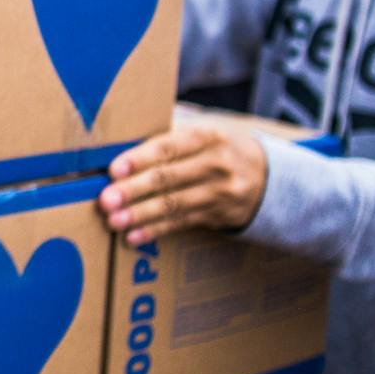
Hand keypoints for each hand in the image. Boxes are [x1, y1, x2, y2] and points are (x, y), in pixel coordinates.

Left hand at [97, 124, 267, 244]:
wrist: (268, 176)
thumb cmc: (216, 150)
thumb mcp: (203, 136)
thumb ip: (168, 142)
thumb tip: (116, 152)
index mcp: (207, 136)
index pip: (169, 147)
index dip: (140, 159)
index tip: (114, 170)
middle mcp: (217, 164)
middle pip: (169, 178)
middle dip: (134, 190)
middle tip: (106, 200)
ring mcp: (221, 192)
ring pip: (174, 204)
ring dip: (141, 215)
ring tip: (114, 221)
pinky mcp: (219, 215)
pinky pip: (182, 223)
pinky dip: (155, 230)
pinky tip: (133, 237)